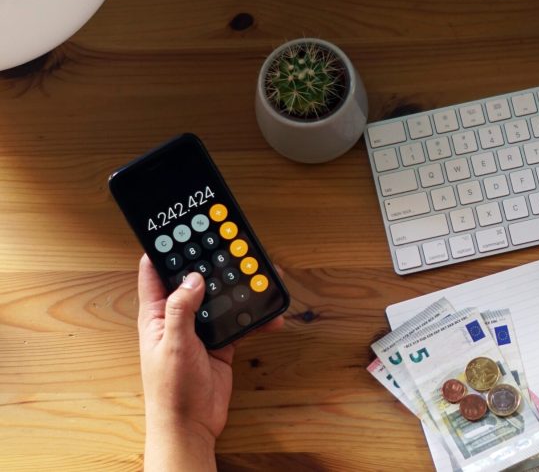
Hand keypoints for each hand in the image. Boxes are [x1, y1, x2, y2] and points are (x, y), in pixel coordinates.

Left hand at [137, 255, 282, 470]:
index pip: (154, 272)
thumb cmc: (171, 390)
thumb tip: (193, 277)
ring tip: (258, 275)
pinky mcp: (220, 343)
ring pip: (222, 299)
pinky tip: (270, 316)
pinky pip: (240, 322)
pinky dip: (256, 318)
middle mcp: (178, 317)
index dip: (164, 248)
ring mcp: (200, 330)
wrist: (191, 424)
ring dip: (240, 289)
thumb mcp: (174, 344)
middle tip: (231, 244)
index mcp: (156, 314)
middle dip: (212, 262)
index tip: (181, 228)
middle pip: (195, 280)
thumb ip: (182, 308)